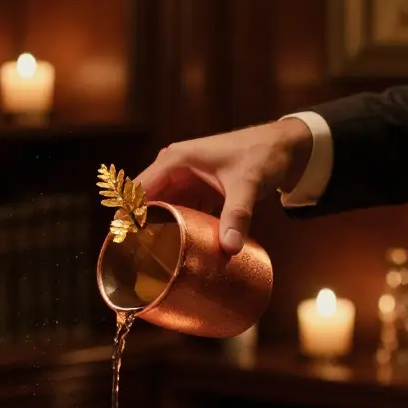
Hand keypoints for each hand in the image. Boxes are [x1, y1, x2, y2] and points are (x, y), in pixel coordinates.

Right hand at [134, 119, 312, 253]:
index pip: (140, 189)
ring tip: (151, 261)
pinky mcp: (200, 192)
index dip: (127, 214)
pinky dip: (179, 229)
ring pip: (164, 210)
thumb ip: (237, 215)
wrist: (288, 147)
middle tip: (135, 259)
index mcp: (177, 160)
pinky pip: (182, 213)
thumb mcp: (247, 184)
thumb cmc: (263, 154)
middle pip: (148, 203)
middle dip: (141, 228)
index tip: (119, 240)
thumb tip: (230, 248)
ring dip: (160, 231)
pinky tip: (177, 250)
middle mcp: (176, 169)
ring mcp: (187, 181)